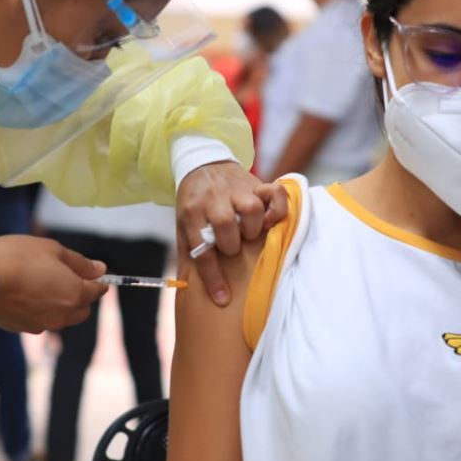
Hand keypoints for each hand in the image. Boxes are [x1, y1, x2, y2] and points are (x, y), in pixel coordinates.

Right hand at [0, 235, 107, 332]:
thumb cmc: (18, 257)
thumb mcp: (52, 249)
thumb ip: (80, 263)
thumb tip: (100, 269)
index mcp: (74, 294)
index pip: (97, 291)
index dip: (98, 280)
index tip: (93, 272)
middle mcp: (62, 315)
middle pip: (82, 309)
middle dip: (80, 295)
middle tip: (65, 276)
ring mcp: (42, 324)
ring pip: (62, 318)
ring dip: (61, 305)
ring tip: (42, 285)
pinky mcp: (23, 329)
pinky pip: (41, 321)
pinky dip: (41, 310)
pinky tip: (26, 295)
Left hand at [176, 162, 286, 305]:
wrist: (201, 163)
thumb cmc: (194, 203)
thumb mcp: (182, 224)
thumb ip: (187, 251)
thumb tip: (188, 288)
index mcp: (191, 212)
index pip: (201, 247)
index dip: (213, 276)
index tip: (223, 298)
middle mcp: (213, 199)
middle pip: (225, 224)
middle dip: (231, 244)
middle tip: (233, 248)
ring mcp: (236, 189)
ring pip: (251, 208)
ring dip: (252, 228)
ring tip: (249, 234)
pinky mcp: (256, 182)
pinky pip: (274, 192)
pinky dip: (277, 208)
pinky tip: (270, 220)